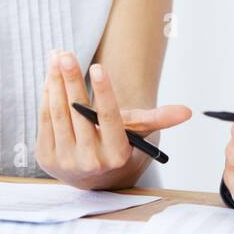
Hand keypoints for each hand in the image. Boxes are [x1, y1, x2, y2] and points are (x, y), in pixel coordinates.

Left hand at [36, 49, 190, 189]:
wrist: (94, 179)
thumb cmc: (120, 146)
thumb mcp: (140, 134)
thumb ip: (160, 119)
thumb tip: (188, 112)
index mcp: (116, 154)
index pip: (109, 118)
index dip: (103, 92)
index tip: (98, 67)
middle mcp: (90, 161)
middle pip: (78, 113)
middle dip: (71, 79)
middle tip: (67, 54)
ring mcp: (65, 161)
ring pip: (59, 114)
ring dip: (55, 82)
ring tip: (57, 57)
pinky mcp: (46, 157)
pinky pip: (46, 120)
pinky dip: (47, 96)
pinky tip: (50, 77)